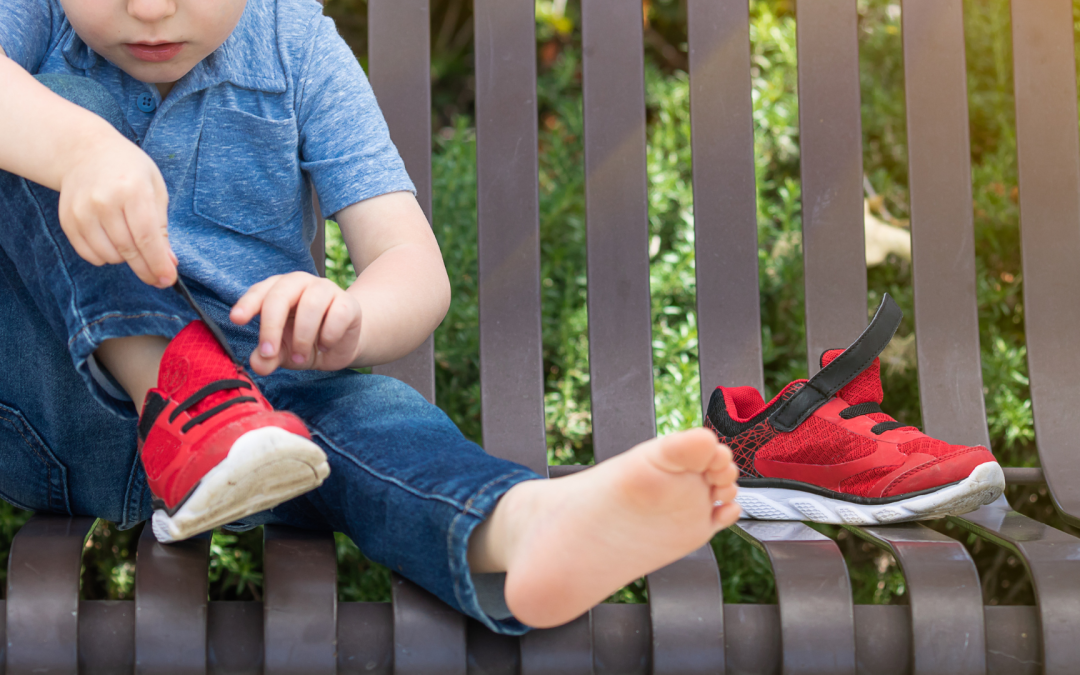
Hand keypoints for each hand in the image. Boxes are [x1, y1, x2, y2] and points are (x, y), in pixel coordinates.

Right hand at [58, 134, 176, 286]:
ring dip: (126, 259)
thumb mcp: (154, 189)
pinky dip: (105, 257)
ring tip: (132, 244)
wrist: (85, 152)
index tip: (168, 279)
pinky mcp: (68, 220)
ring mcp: (82, 211)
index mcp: (132, 190)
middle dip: (146, 270)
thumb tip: (169, 262)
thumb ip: (162, 226)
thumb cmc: (129, 170)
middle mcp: (104, 201)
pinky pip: (89, 254)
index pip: (147, 237)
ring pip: (109, 255)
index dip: (158, 263)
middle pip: (128, 249)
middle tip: (158, 279)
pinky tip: (113, 244)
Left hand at [230, 272, 362, 375]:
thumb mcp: (283, 352)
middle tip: (269, 353)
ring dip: (303, 337)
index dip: (248, 303)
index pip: (260, 291)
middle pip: (281, 295)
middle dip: (271, 326)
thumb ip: (268, 357)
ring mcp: (326, 290)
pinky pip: (338, 314)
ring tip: (301, 358)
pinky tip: (326, 345)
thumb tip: (257, 364)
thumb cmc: (306, 342)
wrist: (342, 345)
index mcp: (279, 289)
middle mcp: (300, 283)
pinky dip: (329, 335)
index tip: (236, 319)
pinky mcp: (348, 303)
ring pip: (311, 304)